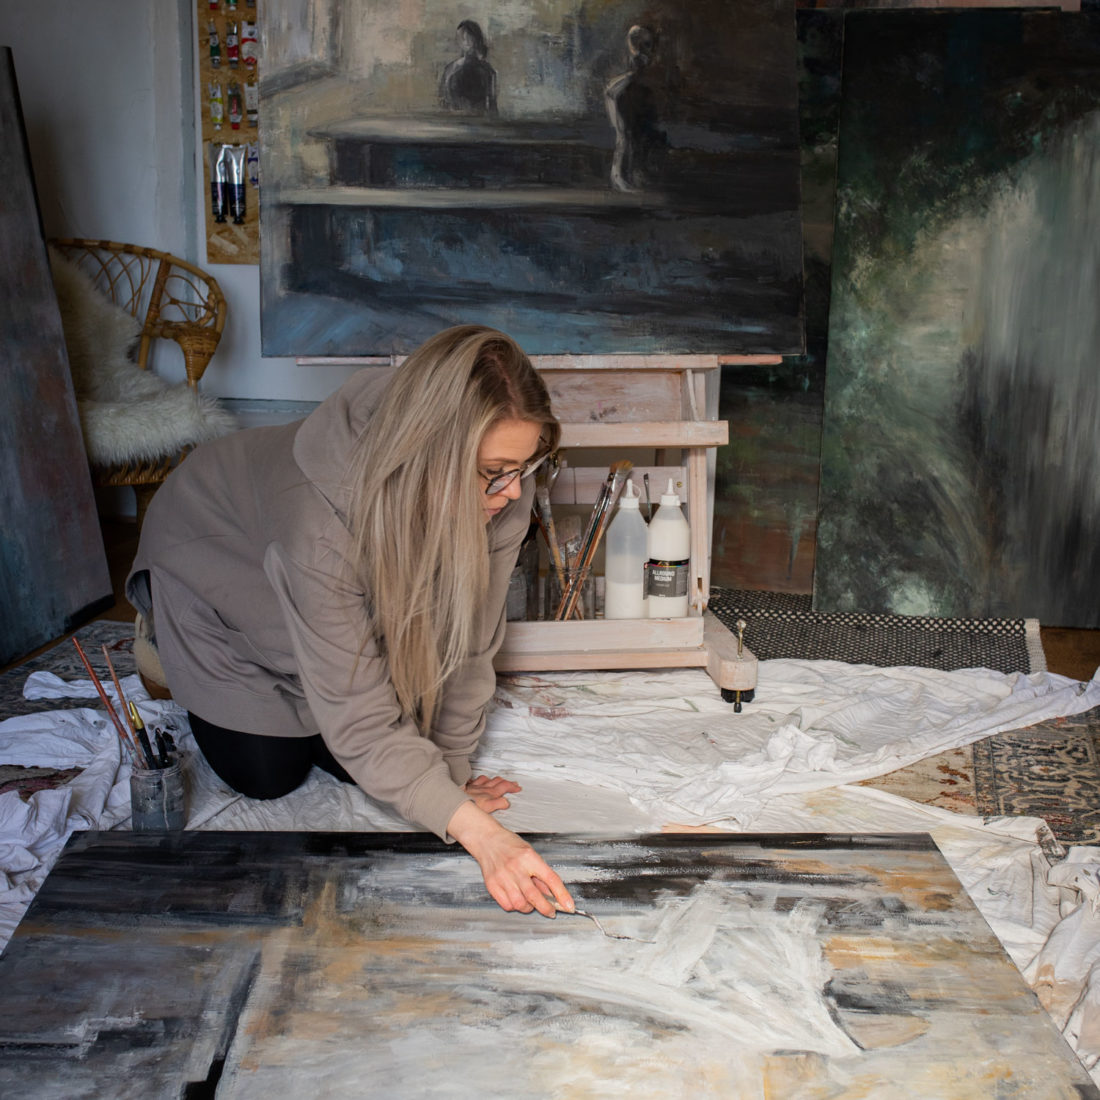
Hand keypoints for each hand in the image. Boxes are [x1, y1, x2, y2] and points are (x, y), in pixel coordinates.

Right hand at [447, 801, 573, 917]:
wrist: (487, 840)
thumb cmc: (510, 845)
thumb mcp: (531, 854)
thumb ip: (540, 874)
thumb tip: (552, 894)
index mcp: (529, 857)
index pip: (551, 879)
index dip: (562, 895)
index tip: (569, 906)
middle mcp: (516, 868)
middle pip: (535, 896)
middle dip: (546, 908)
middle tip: (551, 912)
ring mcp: (503, 877)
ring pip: (520, 904)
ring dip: (529, 907)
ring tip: (530, 901)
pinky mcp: (492, 885)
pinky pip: (507, 905)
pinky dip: (515, 906)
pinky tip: (517, 898)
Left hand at [464, 774, 520, 813]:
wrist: (451, 801)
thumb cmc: (466, 806)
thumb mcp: (485, 808)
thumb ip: (497, 804)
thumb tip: (507, 802)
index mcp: (489, 794)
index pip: (504, 787)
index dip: (512, 787)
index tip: (518, 788)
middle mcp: (483, 788)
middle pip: (498, 782)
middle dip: (507, 782)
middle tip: (513, 784)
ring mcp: (475, 787)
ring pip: (487, 779)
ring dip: (494, 780)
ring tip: (498, 780)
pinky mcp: (466, 787)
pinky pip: (474, 780)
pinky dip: (478, 780)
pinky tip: (477, 781)